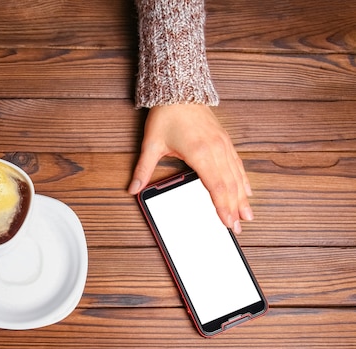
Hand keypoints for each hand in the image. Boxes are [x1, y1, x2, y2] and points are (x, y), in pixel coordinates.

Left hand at [127, 104, 252, 233]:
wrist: (180, 89)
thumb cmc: (166, 115)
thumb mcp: (151, 144)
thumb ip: (143, 169)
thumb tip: (132, 188)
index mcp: (200, 153)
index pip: (215, 186)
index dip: (222, 206)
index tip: (227, 223)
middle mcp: (216, 150)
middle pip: (229, 185)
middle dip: (235, 208)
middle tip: (238, 229)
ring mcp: (222, 145)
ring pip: (236, 176)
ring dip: (242, 197)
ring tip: (247, 216)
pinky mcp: (224, 140)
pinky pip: (237, 164)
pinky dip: (243, 180)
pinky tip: (246, 191)